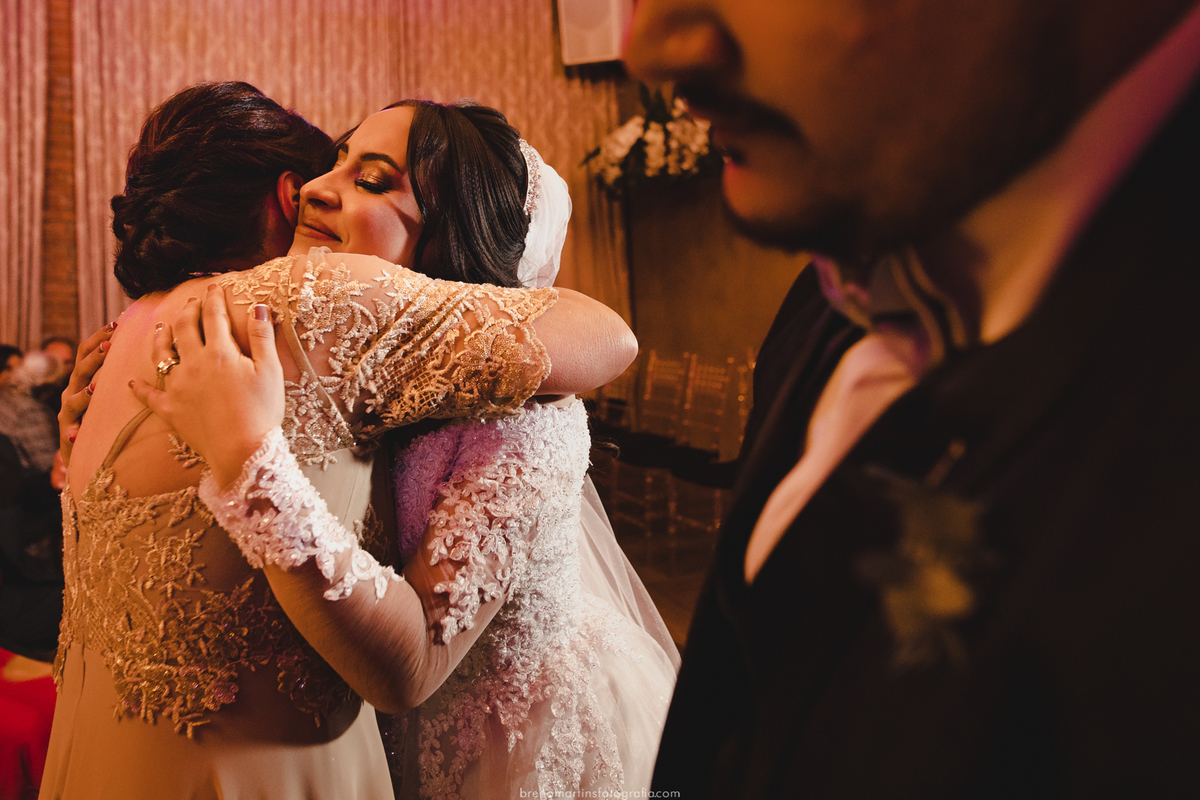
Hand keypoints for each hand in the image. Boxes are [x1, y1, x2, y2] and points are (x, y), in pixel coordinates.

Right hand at [58, 321, 115, 465]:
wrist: (83, 449)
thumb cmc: (101, 414)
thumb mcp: (109, 390)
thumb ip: (118, 371)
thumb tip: (145, 346)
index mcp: (83, 379)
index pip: (87, 352)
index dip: (99, 337)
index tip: (116, 323)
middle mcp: (73, 391)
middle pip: (81, 370)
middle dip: (94, 357)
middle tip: (108, 345)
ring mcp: (68, 412)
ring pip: (73, 400)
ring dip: (84, 394)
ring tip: (95, 388)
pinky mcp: (67, 434)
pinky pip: (69, 432)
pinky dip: (72, 432)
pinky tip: (76, 434)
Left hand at [131, 284, 283, 487]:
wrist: (242, 451)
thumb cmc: (262, 411)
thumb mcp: (270, 371)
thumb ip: (261, 337)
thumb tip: (257, 307)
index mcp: (220, 353)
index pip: (214, 317)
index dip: (214, 299)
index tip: (215, 287)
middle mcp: (194, 364)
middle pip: (186, 329)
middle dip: (189, 312)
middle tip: (192, 303)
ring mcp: (178, 387)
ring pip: (162, 355)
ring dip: (161, 338)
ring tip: (161, 328)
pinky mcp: (170, 410)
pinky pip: (149, 396)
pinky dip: (139, 387)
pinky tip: (131, 381)